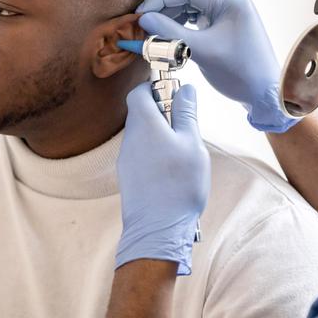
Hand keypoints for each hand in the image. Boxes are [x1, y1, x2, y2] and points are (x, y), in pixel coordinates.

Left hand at [116, 82, 210, 275]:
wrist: (157, 229)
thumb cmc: (179, 185)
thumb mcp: (191, 144)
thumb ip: (186, 113)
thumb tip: (186, 89)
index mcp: (144, 125)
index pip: (139, 93)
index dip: (154, 88)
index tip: (174, 94)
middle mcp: (130, 138)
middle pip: (140, 112)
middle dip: (162, 111)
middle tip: (184, 126)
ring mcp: (126, 158)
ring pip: (141, 133)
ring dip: (159, 133)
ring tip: (181, 150)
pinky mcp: (127, 174)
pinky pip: (140, 151)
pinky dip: (154, 150)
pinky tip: (170, 168)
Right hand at [136, 0, 298, 132]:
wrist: (264, 94)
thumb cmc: (240, 72)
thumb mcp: (202, 51)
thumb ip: (171, 32)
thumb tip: (144, 19)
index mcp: (230, 0)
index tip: (140, 14)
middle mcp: (230, 2)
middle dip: (163, 10)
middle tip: (143, 25)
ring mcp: (228, 14)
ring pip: (190, 10)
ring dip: (171, 20)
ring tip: (152, 33)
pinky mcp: (225, 27)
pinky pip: (197, 21)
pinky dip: (182, 28)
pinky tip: (169, 37)